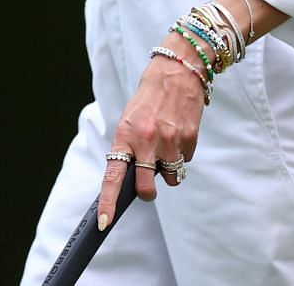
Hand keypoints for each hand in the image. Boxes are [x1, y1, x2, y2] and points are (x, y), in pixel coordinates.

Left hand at [98, 43, 203, 227]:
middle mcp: (146, 141)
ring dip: (169, 169)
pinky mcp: (189, 140)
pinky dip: (182, 154)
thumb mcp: (129, 120)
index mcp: (124, 135)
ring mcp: (169, 142)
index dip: (108, 201)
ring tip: (166, 143)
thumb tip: (132, 176)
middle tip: (149, 179)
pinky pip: (185, 162)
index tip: (104, 222)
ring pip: (170, 178)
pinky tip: (178, 133)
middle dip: (148, 191)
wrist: (176, 72)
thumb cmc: (149, 98)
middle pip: (146, 189)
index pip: (113, 175)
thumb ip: (129, 147)